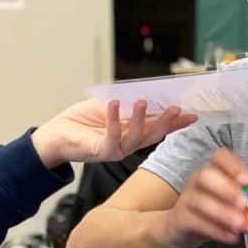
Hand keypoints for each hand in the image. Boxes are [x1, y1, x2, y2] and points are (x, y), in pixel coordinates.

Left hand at [31, 99, 196, 168]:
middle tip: (177, 109)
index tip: (192, 114)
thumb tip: (147, 95)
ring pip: (135, 138)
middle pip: (153, 135)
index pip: (159, 127)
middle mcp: (127, 144)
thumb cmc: (81, 122)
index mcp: (132, 133)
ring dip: (141, 119)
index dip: (176, 122)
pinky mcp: (100, 152)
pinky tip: (116, 104)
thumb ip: (127, 104)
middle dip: (167, 122)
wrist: (54, 136)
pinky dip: (114, 119)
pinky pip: (111, 137)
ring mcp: (115, 150)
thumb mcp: (109, 107)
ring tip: (144, 101)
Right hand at [160, 149, 247, 247]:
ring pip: (200, 201)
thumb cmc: (210, 210)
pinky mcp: (180, 219)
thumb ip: (246, 194)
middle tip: (244, 203)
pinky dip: (216, 230)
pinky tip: (232, 237)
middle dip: (227, 189)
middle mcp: (197, 181)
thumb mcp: (228, 199)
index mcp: (212, 171)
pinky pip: (196, 222)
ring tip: (241, 224)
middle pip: (206, 176)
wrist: (178, 228)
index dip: (234, 166)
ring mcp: (186, 199)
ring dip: (223, 213)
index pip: (220, 157)